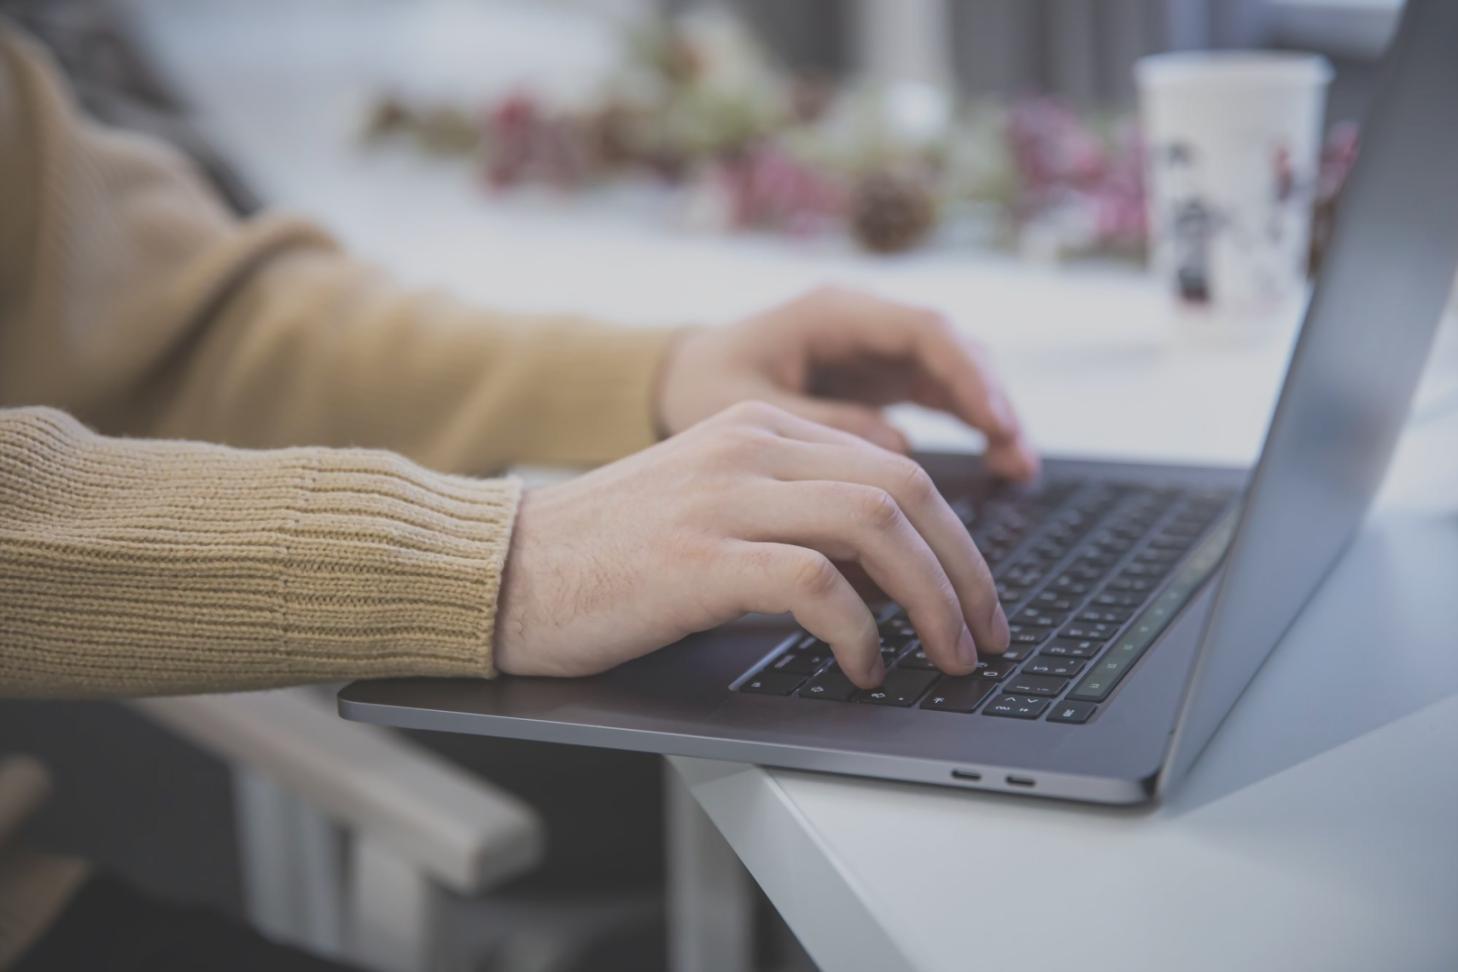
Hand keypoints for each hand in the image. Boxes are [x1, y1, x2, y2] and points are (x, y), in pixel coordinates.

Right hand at [494, 402, 1009, 687]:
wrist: (504, 568)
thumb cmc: (607, 556)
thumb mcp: (711, 509)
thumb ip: (794, 518)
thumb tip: (888, 577)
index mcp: (757, 429)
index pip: (891, 466)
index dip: (955, 536)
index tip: (976, 596)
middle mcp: (748, 447)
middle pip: (903, 488)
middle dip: (966, 569)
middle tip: (986, 633)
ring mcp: (723, 496)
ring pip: (876, 524)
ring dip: (933, 599)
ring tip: (947, 656)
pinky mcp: (698, 556)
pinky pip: (814, 583)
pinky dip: (858, 631)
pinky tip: (862, 666)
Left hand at [657, 286, 1038, 479]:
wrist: (674, 381)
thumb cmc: (700, 387)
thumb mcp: (746, 408)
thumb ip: (821, 424)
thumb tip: (899, 450)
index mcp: (831, 311)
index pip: (921, 329)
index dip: (965, 374)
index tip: (994, 420)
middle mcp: (864, 322)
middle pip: (951, 348)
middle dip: (990, 397)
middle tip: (1018, 453)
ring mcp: (875, 349)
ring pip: (953, 371)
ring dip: (989, 414)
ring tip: (1018, 467)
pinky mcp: (878, 379)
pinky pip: (938, 395)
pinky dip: (968, 425)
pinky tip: (996, 463)